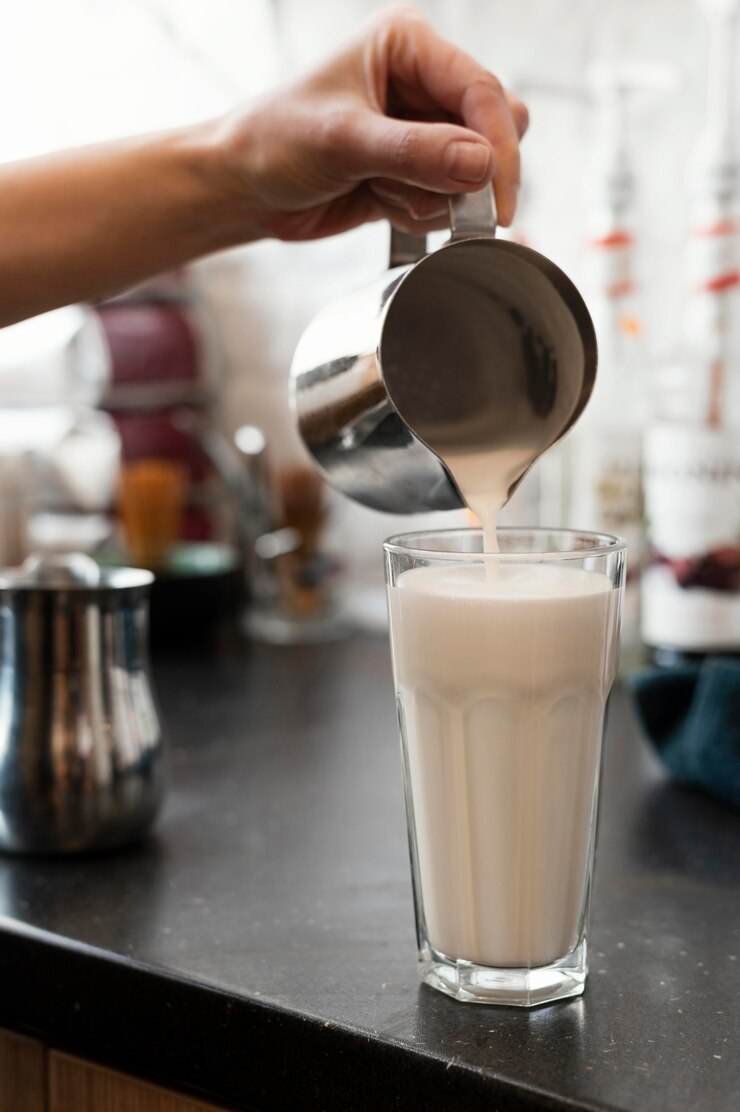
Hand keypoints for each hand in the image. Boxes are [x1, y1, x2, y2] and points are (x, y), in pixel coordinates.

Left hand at [220, 4, 527, 240]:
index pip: (481, 90)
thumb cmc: (274, 142)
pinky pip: (448, 200)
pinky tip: (376, 201)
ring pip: (474, 172)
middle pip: (495, 128)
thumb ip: (415, 152)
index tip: (497, 199)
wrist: (243, 188)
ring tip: (378, 190)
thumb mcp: (343, 141)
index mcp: (407, 45)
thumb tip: (482, 165)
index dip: (497, 147)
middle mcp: (421, 81)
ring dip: (433, 197)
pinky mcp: (415, 170)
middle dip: (467, 175)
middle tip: (432, 198)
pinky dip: (418, 212)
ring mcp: (421, 128)